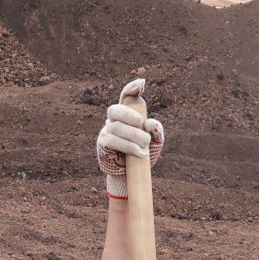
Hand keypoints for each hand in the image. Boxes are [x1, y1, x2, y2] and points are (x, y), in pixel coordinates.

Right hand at [96, 77, 165, 197]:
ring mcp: (106, 132)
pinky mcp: (102, 144)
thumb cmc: (142, 153)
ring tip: (145, 145)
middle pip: (115, 110)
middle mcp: (113, 120)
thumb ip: (155, 130)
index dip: (131, 88)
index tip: (141, 84)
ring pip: (116, 127)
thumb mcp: (155, 142)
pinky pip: (112, 141)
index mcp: (127, 115)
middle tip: (141, 123)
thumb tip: (150, 122)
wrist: (131, 175)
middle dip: (128, 114)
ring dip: (133, 136)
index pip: (125, 97)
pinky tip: (139, 153)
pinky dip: (128, 146)